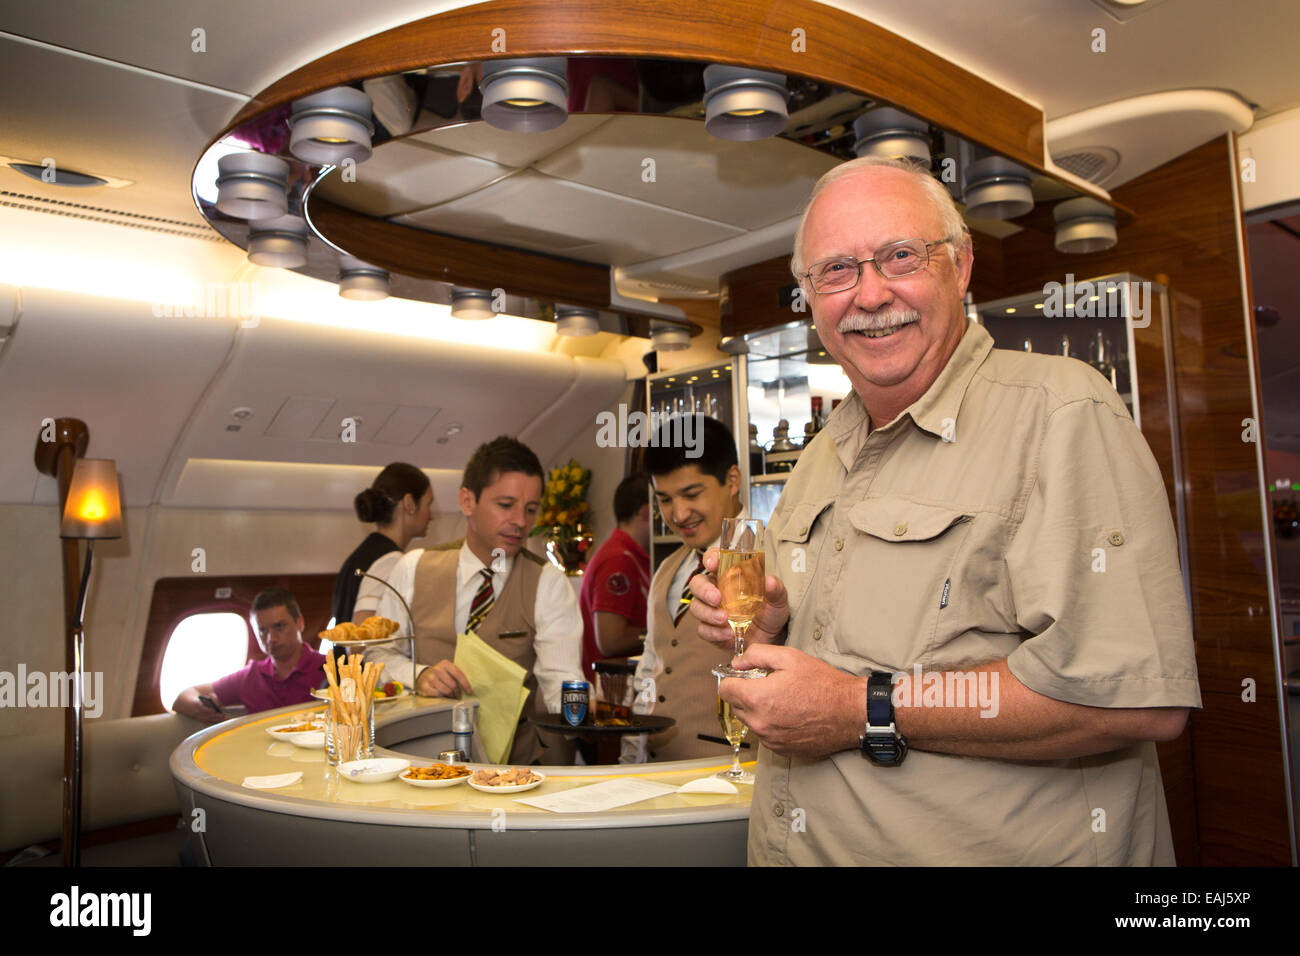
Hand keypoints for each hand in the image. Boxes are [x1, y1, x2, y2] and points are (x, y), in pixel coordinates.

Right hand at [416, 660, 471, 698]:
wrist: (424, 676)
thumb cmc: (441, 674)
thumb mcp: (448, 670)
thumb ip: (457, 675)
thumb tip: (468, 687)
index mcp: (445, 664)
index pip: (459, 674)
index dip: (465, 684)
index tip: (469, 692)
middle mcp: (437, 670)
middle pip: (453, 685)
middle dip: (458, 692)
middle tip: (459, 696)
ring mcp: (430, 678)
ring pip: (446, 691)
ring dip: (451, 695)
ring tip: (452, 695)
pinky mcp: (425, 686)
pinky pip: (438, 694)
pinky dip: (442, 696)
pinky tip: (442, 694)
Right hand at [689, 547, 790, 649]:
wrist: (772, 637)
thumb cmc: (771, 611)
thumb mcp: (778, 598)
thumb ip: (775, 588)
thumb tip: (769, 580)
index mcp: (729, 575)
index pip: (713, 560)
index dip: (710, 558)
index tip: (712, 563)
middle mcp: (716, 590)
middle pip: (697, 584)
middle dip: (704, 590)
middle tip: (716, 598)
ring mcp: (711, 611)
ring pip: (696, 607)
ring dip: (708, 613)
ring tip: (724, 619)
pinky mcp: (711, 630)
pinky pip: (703, 630)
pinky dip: (714, 632)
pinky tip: (728, 634)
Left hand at [719, 644, 864, 758]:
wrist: (850, 712)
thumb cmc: (823, 684)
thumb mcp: (789, 657)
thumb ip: (756, 655)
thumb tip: (736, 663)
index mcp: (758, 698)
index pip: (724, 690)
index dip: (733, 679)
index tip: (744, 676)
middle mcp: (760, 723)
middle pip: (735, 707)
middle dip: (746, 694)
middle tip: (767, 685)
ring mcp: (770, 739)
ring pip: (750, 721)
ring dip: (758, 710)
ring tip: (782, 700)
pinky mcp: (780, 749)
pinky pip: (765, 735)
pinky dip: (771, 725)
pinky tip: (789, 714)